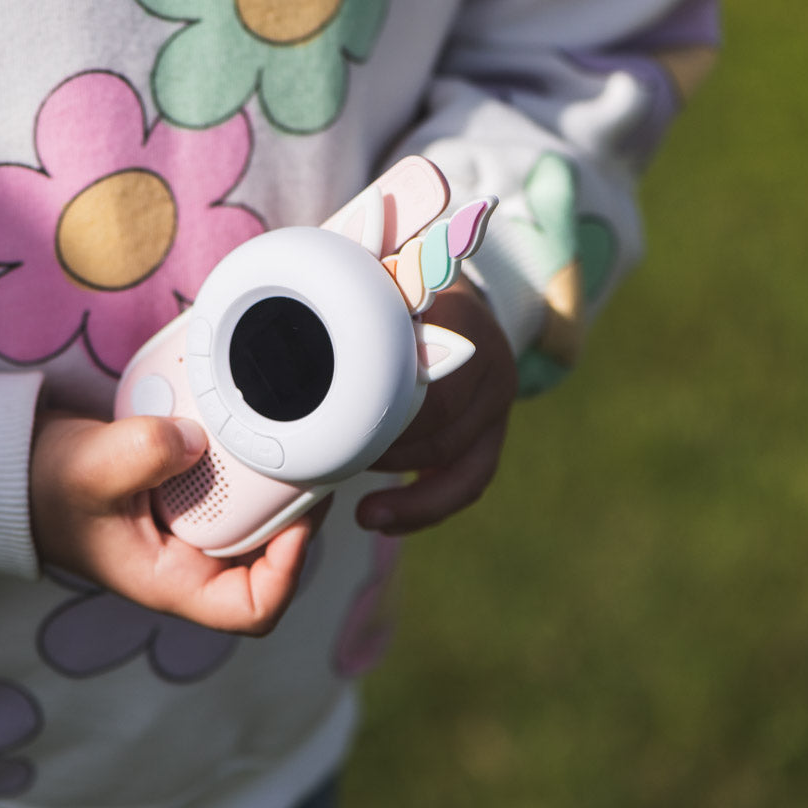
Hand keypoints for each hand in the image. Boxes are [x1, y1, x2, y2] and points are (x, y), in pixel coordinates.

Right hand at [29, 411, 319, 634]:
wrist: (25, 465)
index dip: (288, 574)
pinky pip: (236, 487)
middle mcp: (190, 562)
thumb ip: (140, 454)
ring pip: (258, 519)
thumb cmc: (48, 486)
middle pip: (271, 558)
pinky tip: (247, 424)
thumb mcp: (90, 469)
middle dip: (295, 514)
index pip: (252, 610)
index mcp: (172, 581)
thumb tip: (195, 440)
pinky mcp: (190, 495)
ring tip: (286, 439)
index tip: (296, 522)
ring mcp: (192, 529)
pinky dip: (248, 460)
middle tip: (308, 463)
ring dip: (275, 484)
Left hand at [359, 279, 516, 533]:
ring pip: (463, 467)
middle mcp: (490, 365)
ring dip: (412, 498)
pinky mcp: (493, 433)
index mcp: (463, 322)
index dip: (385, 415)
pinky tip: (388, 521)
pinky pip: (468, 482)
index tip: (342, 431)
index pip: (425, 382)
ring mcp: (498, 403)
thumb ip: (362, 304)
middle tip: (341, 468)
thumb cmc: (401, 294)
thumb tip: (309, 318)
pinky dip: (427, 508)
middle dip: (390, 457)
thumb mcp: (384, 286)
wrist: (454, 298)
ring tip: (366, 514)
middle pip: (442, 430)